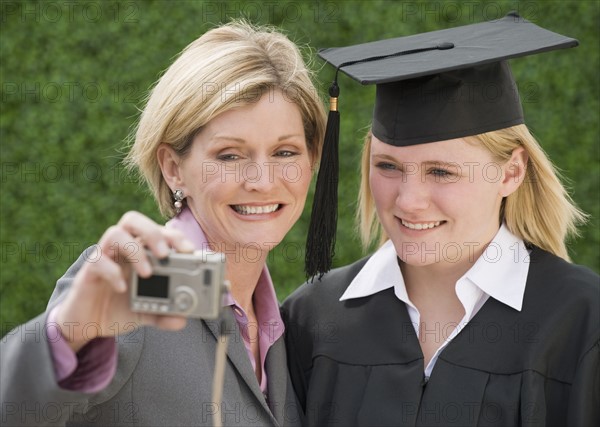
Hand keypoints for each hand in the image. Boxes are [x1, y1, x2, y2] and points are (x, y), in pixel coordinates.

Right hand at [54, 211, 194, 351]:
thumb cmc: (118, 308)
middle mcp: (121, 249)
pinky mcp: (87, 272)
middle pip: (134, 221)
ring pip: (114, 233)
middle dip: (153, 233)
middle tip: (166, 254)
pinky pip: (97, 261)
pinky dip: (112, 272)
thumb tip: (182, 320)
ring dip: (134, 250)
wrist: (87, 324)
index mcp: (139, 252)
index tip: (190, 251)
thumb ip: (164, 315)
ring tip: (147, 273)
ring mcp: (104, 257)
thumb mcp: (146, 314)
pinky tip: (122, 288)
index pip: (157, 231)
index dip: (174, 236)